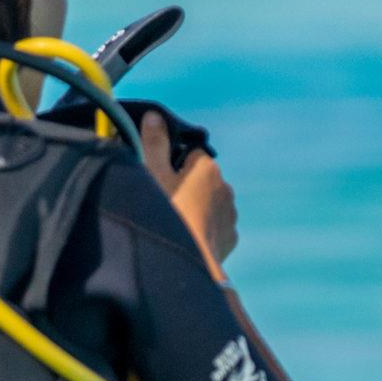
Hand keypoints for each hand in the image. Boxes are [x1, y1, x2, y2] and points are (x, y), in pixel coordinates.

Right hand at [142, 108, 237, 269]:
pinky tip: (188, 240)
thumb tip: (154, 116)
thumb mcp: (151, 174)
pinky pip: (215, 228)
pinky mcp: (230, 238)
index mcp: (207, 168)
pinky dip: (204, 230)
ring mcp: (230, 214)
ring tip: (175, 224)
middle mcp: (225, 187)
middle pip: (200, 179)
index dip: (171, 164)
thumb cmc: (167, 214)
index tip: (158, 179)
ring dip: (196, 209)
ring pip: (209, 204)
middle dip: (185, 187)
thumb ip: (154, 142)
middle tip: (163, 203)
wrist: (188, 264)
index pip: (189, 154)